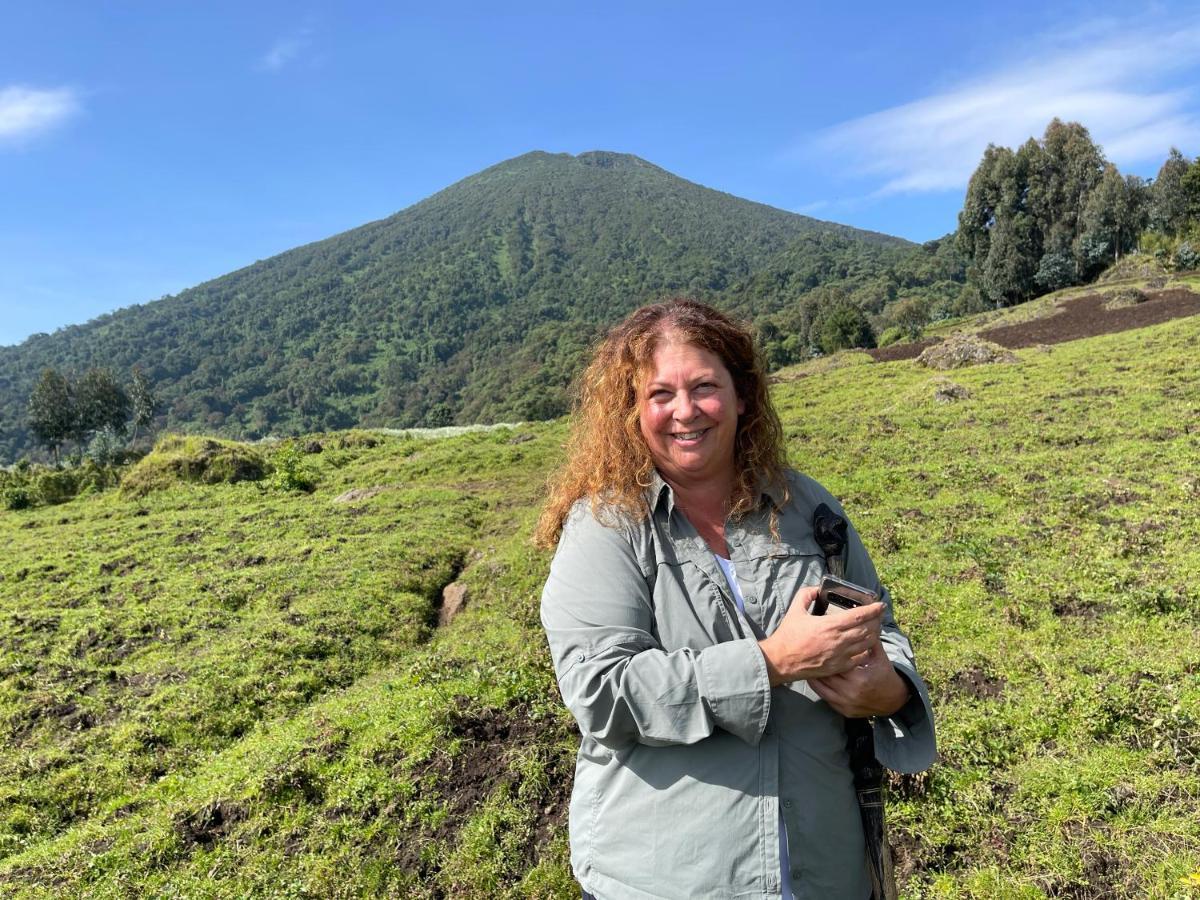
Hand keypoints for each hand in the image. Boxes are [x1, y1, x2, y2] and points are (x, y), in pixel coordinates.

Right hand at [758, 586, 883, 686]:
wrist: (781, 660)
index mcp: (830, 625)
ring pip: (867, 644)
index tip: (880, 605)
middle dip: (877, 621)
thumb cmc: (788, 636)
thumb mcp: (795, 610)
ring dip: (874, 635)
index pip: (859, 615)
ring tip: (875, 628)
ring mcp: (840, 655)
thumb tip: (817, 589)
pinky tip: (866, 646)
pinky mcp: (839, 667)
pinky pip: (860, 658)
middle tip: (878, 616)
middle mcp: (839, 640)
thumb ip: (806, 595)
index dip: (873, 609)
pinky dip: (867, 650)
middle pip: (867, 629)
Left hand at [808, 640, 910, 717]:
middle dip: (818, 664)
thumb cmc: (884, 674)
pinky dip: (819, 688)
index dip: (826, 654)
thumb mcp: (879, 656)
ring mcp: (846, 704)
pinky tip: (814, 678)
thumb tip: (866, 619)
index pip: (835, 663)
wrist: (893, 700)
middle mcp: (850, 693)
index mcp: (858, 677)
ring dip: (815, 676)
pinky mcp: (843, 711)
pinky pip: (825, 698)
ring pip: (822, 688)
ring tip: (809, 664)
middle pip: (826, 675)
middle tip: (809, 653)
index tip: (818, 644)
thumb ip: (869, 640)